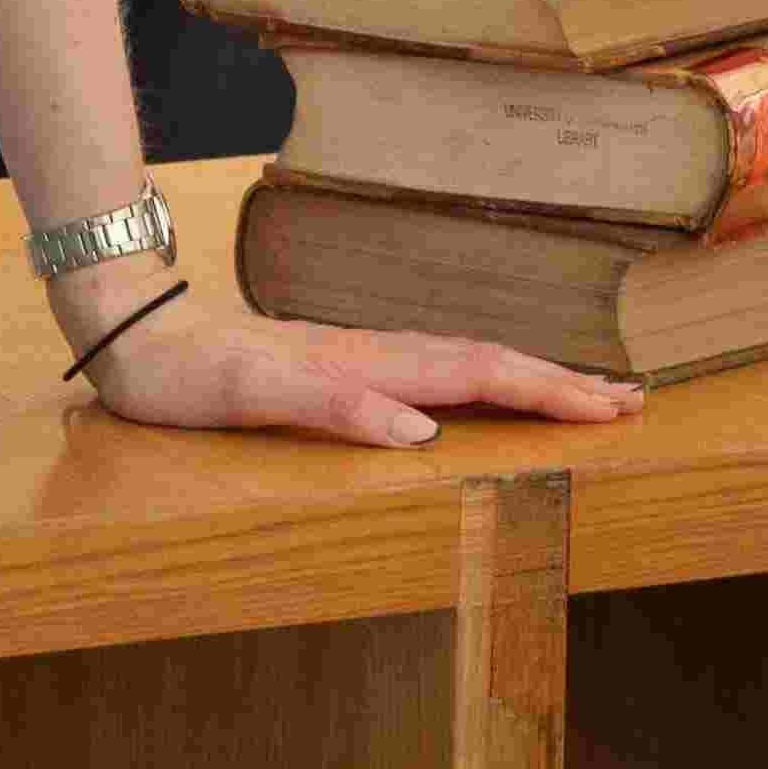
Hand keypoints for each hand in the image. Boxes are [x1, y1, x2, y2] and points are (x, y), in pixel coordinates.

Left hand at [63, 284, 637, 448]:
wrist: (135, 334)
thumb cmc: (185, 373)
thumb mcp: (251, 393)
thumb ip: (334, 408)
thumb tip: (420, 434)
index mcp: (368, 364)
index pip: (479, 377)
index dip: (546, 394)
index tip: (609, 411)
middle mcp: (375, 355)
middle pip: (489, 363)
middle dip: (562, 383)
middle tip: (632, 401)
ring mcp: (361, 358)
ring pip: (466, 364)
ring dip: (531, 379)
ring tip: (586, 393)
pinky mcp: (342, 367)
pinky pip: (434, 373)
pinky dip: (481, 381)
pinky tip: (487, 391)